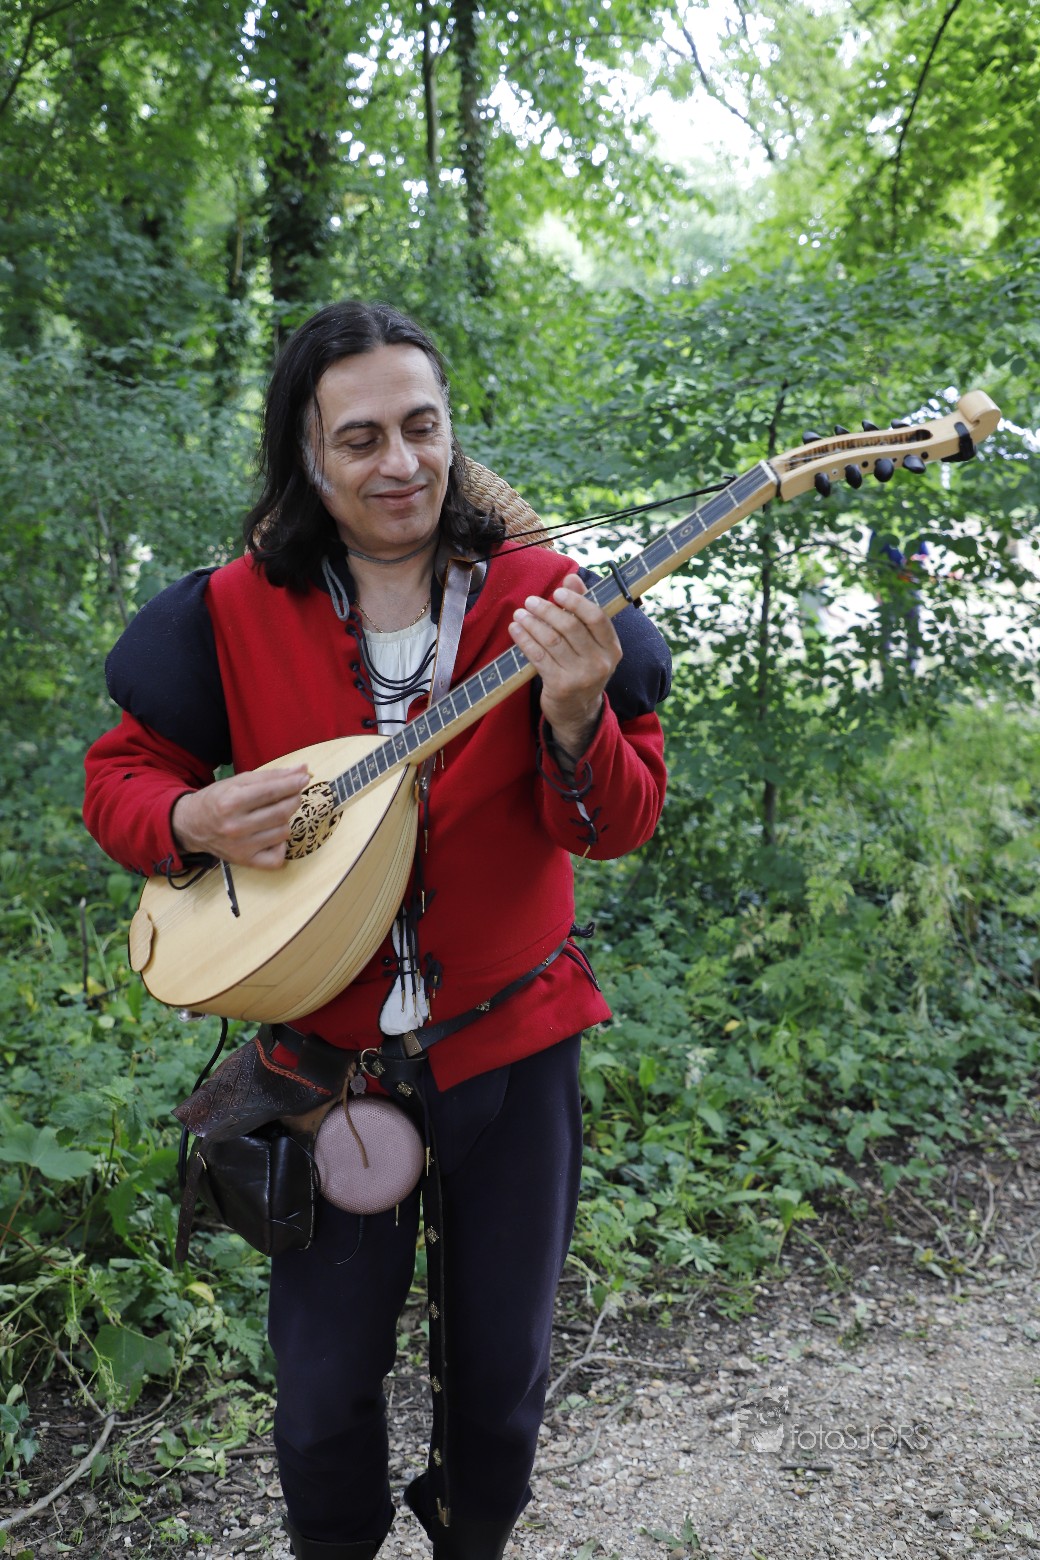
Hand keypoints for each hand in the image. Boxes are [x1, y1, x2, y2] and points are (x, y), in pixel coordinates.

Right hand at [171, 765, 309, 869]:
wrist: (192, 825)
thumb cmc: (218, 800)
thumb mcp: (239, 782)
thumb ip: (272, 776)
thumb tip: (303, 769)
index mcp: (231, 802)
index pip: (271, 792)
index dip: (293, 783)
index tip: (304, 777)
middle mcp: (235, 827)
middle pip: (281, 812)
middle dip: (293, 799)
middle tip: (293, 793)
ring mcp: (241, 847)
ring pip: (283, 832)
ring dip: (286, 820)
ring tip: (275, 814)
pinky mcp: (246, 861)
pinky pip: (278, 858)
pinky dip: (281, 846)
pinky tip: (272, 836)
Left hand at [508, 574, 620, 764]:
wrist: (578, 710)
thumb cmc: (583, 666)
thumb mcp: (591, 642)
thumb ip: (582, 609)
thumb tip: (571, 579)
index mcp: (612, 648)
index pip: (597, 617)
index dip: (576, 602)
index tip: (557, 593)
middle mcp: (600, 663)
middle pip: (570, 627)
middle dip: (546, 610)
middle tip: (530, 601)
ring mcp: (581, 677)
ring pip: (552, 641)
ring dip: (532, 623)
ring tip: (519, 613)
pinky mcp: (560, 686)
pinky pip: (538, 657)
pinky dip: (524, 640)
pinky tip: (515, 630)